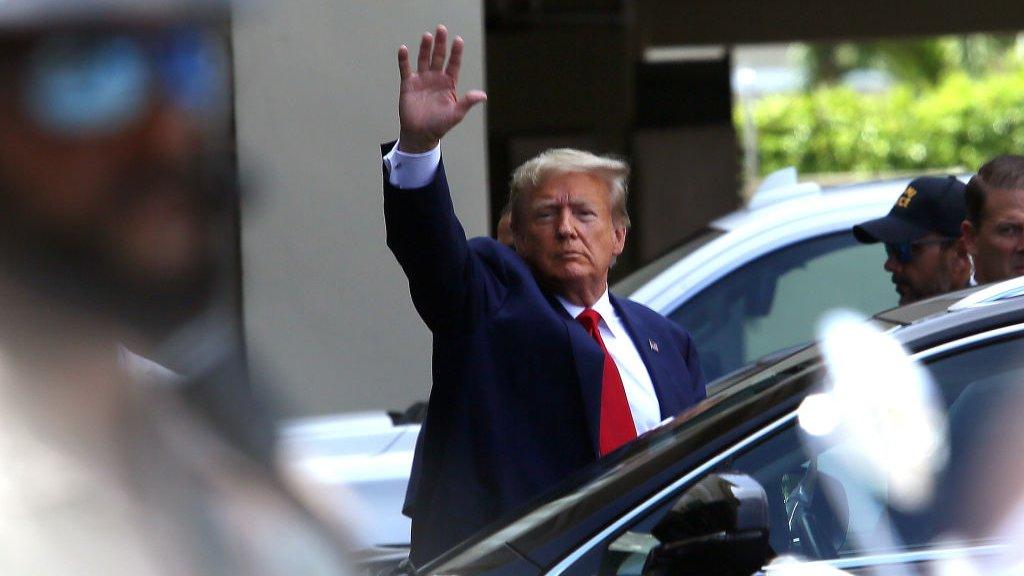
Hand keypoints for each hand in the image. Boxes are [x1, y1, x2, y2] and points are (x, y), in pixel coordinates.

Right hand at [397, 25, 486, 153]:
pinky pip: (405, 69)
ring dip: (425, 48)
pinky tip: (404, 49)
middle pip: (439, 57)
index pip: (454, 64)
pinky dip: (404, 60)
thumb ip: (467, 102)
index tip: (458, 40)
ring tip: (427, 36)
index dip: (456, 52)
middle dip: (441, 44)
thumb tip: (482, 96)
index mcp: (449, 84)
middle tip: (442, 29)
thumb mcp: (456, 114)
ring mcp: (422, 80)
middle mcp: (436, 78)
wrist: (420, 134)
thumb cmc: (440, 125)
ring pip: (424, 59)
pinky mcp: (408, 84)